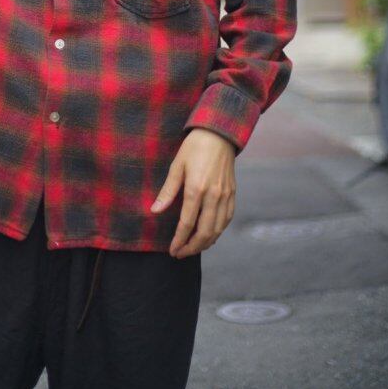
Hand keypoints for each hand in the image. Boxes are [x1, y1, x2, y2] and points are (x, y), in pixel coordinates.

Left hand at [150, 128, 235, 257]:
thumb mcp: (177, 166)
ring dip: (205, 243)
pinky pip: (227, 219)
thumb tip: (154, 211)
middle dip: (192, 248)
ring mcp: (225, 196)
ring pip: (218, 229)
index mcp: (197, 188)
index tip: (172, 250)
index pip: (187, 223)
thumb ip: (167, 191)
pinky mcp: (233, 194)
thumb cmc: (194, 148)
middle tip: (180, 253)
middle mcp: (214, 195)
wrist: (219, 134)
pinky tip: (209, 235)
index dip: (179, 240)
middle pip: (204, 232)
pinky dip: (218, 231)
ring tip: (192, 248)